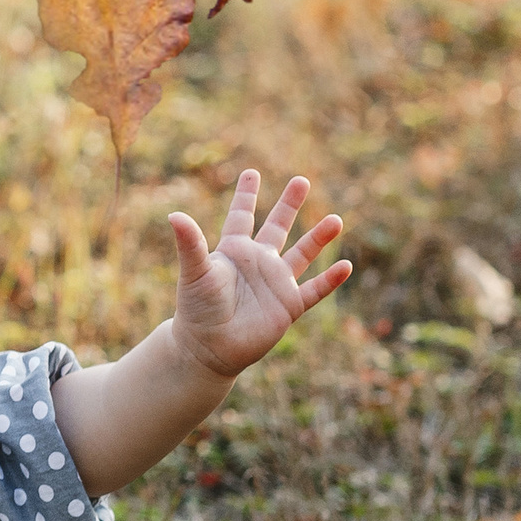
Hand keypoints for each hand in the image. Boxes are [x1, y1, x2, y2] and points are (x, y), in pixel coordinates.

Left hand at [166, 170, 351, 382]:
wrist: (208, 347)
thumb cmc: (197, 309)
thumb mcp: (195, 272)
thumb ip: (190, 244)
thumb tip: (174, 215)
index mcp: (234, 251)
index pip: (241, 216)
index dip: (246, 196)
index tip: (251, 173)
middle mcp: (257, 263)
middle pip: (277, 227)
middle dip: (289, 205)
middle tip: (301, 180)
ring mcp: (275, 283)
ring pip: (302, 254)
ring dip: (318, 238)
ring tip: (336, 219)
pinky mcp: (289, 306)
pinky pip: (314, 290)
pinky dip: (330, 280)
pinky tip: (346, 266)